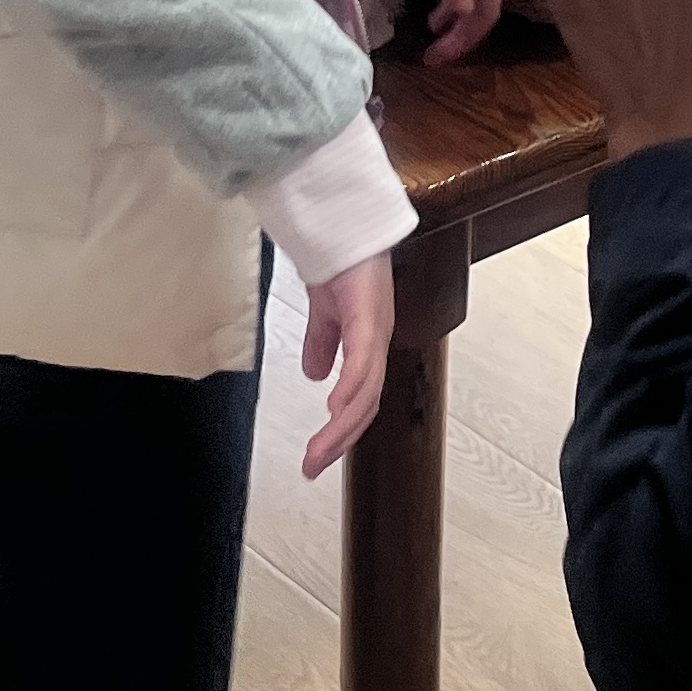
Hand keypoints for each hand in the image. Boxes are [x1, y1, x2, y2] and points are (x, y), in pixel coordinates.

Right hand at [297, 253, 390, 479]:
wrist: (340, 224)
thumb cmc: (339, 263)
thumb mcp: (325, 314)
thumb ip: (322, 344)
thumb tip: (315, 377)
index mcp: (369, 344)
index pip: (363, 399)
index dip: (344, 430)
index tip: (318, 456)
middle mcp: (378, 341)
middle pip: (367, 404)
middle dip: (341, 440)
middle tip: (313, 466)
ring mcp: (376, 330)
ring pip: (367, 391)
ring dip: (343, 426)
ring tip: (320, 451)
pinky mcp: (368, 316)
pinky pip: (363, 362)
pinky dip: (351, 390)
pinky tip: (336, 410)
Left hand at [417, 0, 504, 61]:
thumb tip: (465, 12)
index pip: (486, 13)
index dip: (465, 38)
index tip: (440, 56)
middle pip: (481, 15)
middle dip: (459, 39)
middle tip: (432, 58)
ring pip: (473, 6)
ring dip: (455, 27)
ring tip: (432, 41)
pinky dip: (451, 9)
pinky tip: (436, 17)